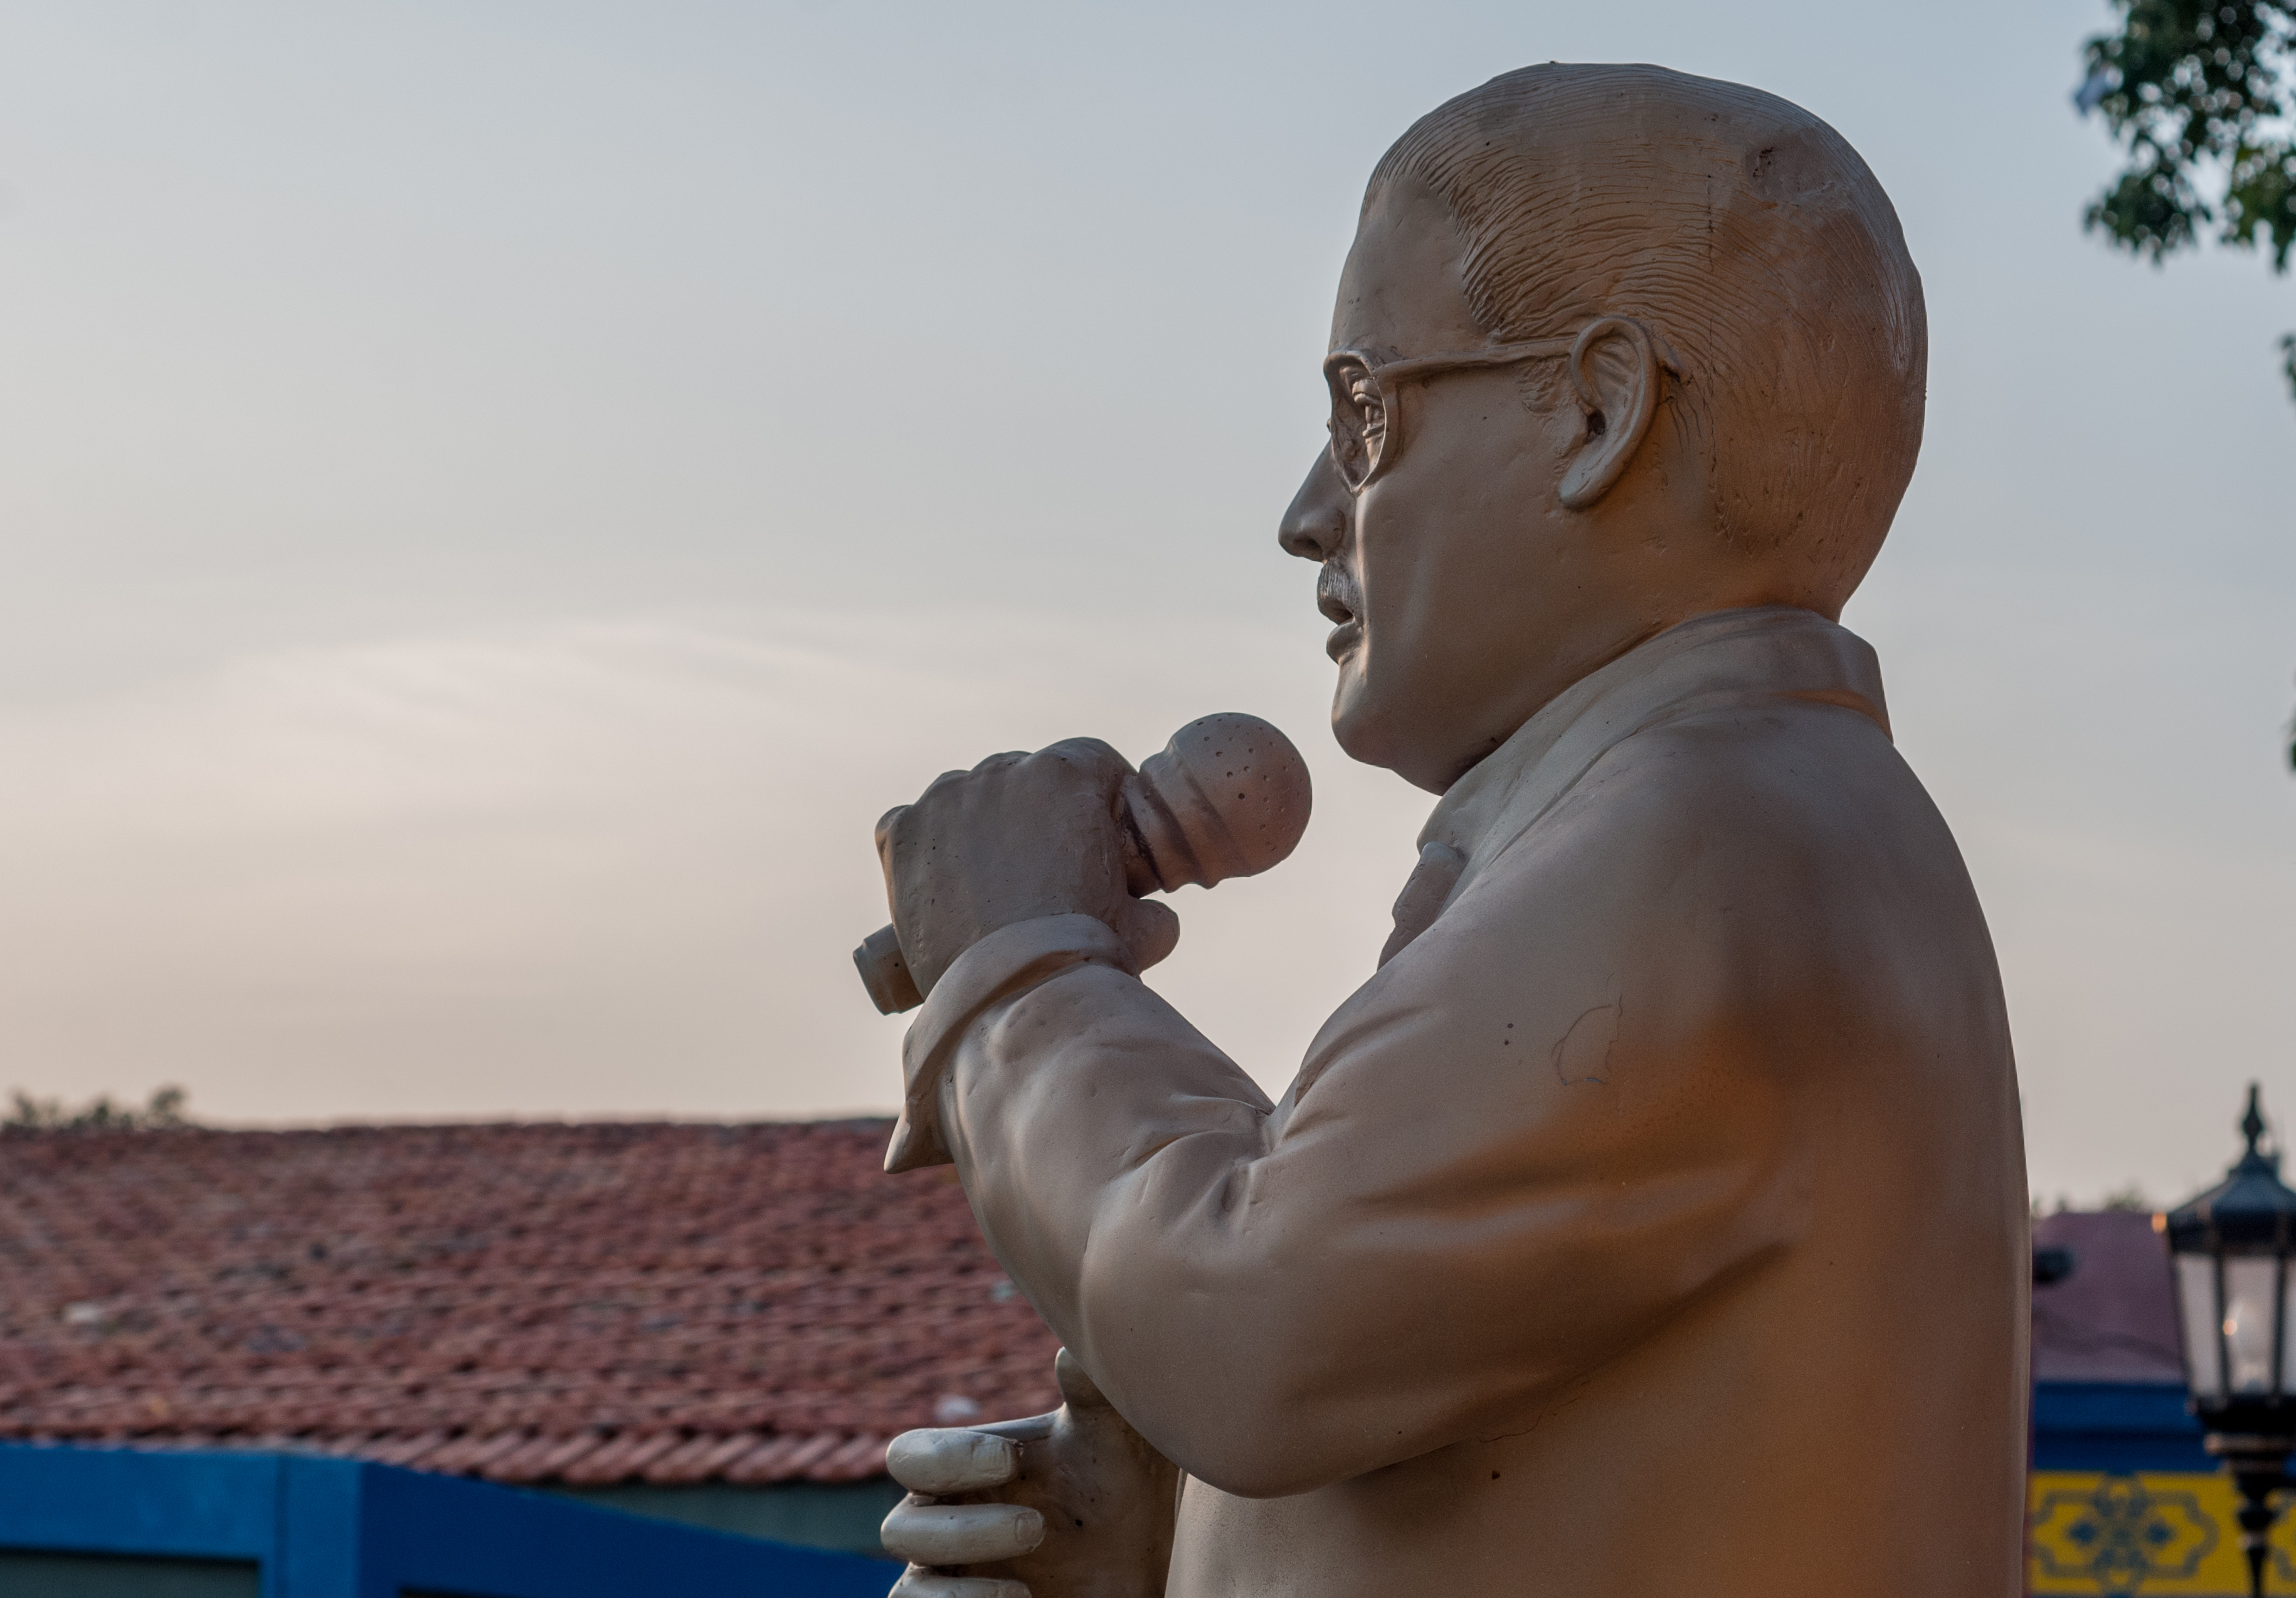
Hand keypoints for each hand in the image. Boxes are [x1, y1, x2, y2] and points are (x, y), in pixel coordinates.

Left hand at [875, 739, 1179, 996]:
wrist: (1010, 994)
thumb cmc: (1082, 958)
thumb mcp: (1145, 929)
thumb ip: (1152, 906)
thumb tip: (1151, 914)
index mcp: (1068, 774)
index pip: (1092, 761)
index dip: (1100, 799)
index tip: (1100, 835)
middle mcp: (1002, 770)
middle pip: (1027, 777)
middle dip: (1040, 814)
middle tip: (1049, 872)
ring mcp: (945, 798)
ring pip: (969, 797)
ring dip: (984, 825)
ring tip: (994, 886)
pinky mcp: (900, 832)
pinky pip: (913, 824)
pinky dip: (927, 847)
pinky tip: (943, 885)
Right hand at [880, 1349, 1178, 1597]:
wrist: (1145, 1561)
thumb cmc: (1118, 1490)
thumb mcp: (1114, 1440)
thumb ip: (1093, 1394)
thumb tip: (1071, 1351)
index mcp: (965, 1469)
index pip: (910, 1457)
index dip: (947, 1458)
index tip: (1011, 1460)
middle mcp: (945, 1525)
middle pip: (899, 1530)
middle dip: (964, 1532)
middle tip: (1036, 1529)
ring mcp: (951, 1582)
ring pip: (910, 1593)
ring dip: (961, 1593)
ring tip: (1025, 1591)